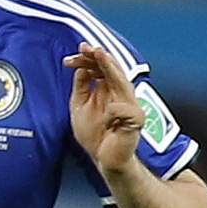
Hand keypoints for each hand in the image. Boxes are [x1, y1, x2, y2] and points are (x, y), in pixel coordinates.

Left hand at [65, 41, 144, 176]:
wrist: (104, 160)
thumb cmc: (95, 134)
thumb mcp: (80, 106)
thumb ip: (81, 87)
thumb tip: (79, 67)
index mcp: (109, 89)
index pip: (101, 67)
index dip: (88, 59)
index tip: (71, 56)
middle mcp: (121, 94)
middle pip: (112, 70)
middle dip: (99, 57)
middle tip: (86, 48)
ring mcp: (130, 106)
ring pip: (123, 83)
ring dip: (111, 68)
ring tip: (101, 55)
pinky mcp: (135, 121)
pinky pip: (125, 110)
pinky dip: (114, 110)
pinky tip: (107, 114)